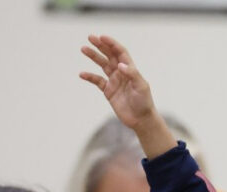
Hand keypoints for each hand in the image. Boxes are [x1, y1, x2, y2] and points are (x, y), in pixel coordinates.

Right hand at [80, 35, 177, 158]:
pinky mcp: (109, 91)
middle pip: (110, 55)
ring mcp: (114, 81)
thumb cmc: (144, 102)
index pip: (120, 52)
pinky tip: (82, 74)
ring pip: (102, 65)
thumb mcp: (141, 86)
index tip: (102, 37)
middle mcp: (122, 73)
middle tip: (90, 37)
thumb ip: (132, 74)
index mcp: (130, 69)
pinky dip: (90, 77)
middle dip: (100, 46)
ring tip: (83, 49)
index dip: (111, 44)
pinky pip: (97, 81)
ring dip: (93, 56)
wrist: (141, 119)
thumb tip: (120, 65)